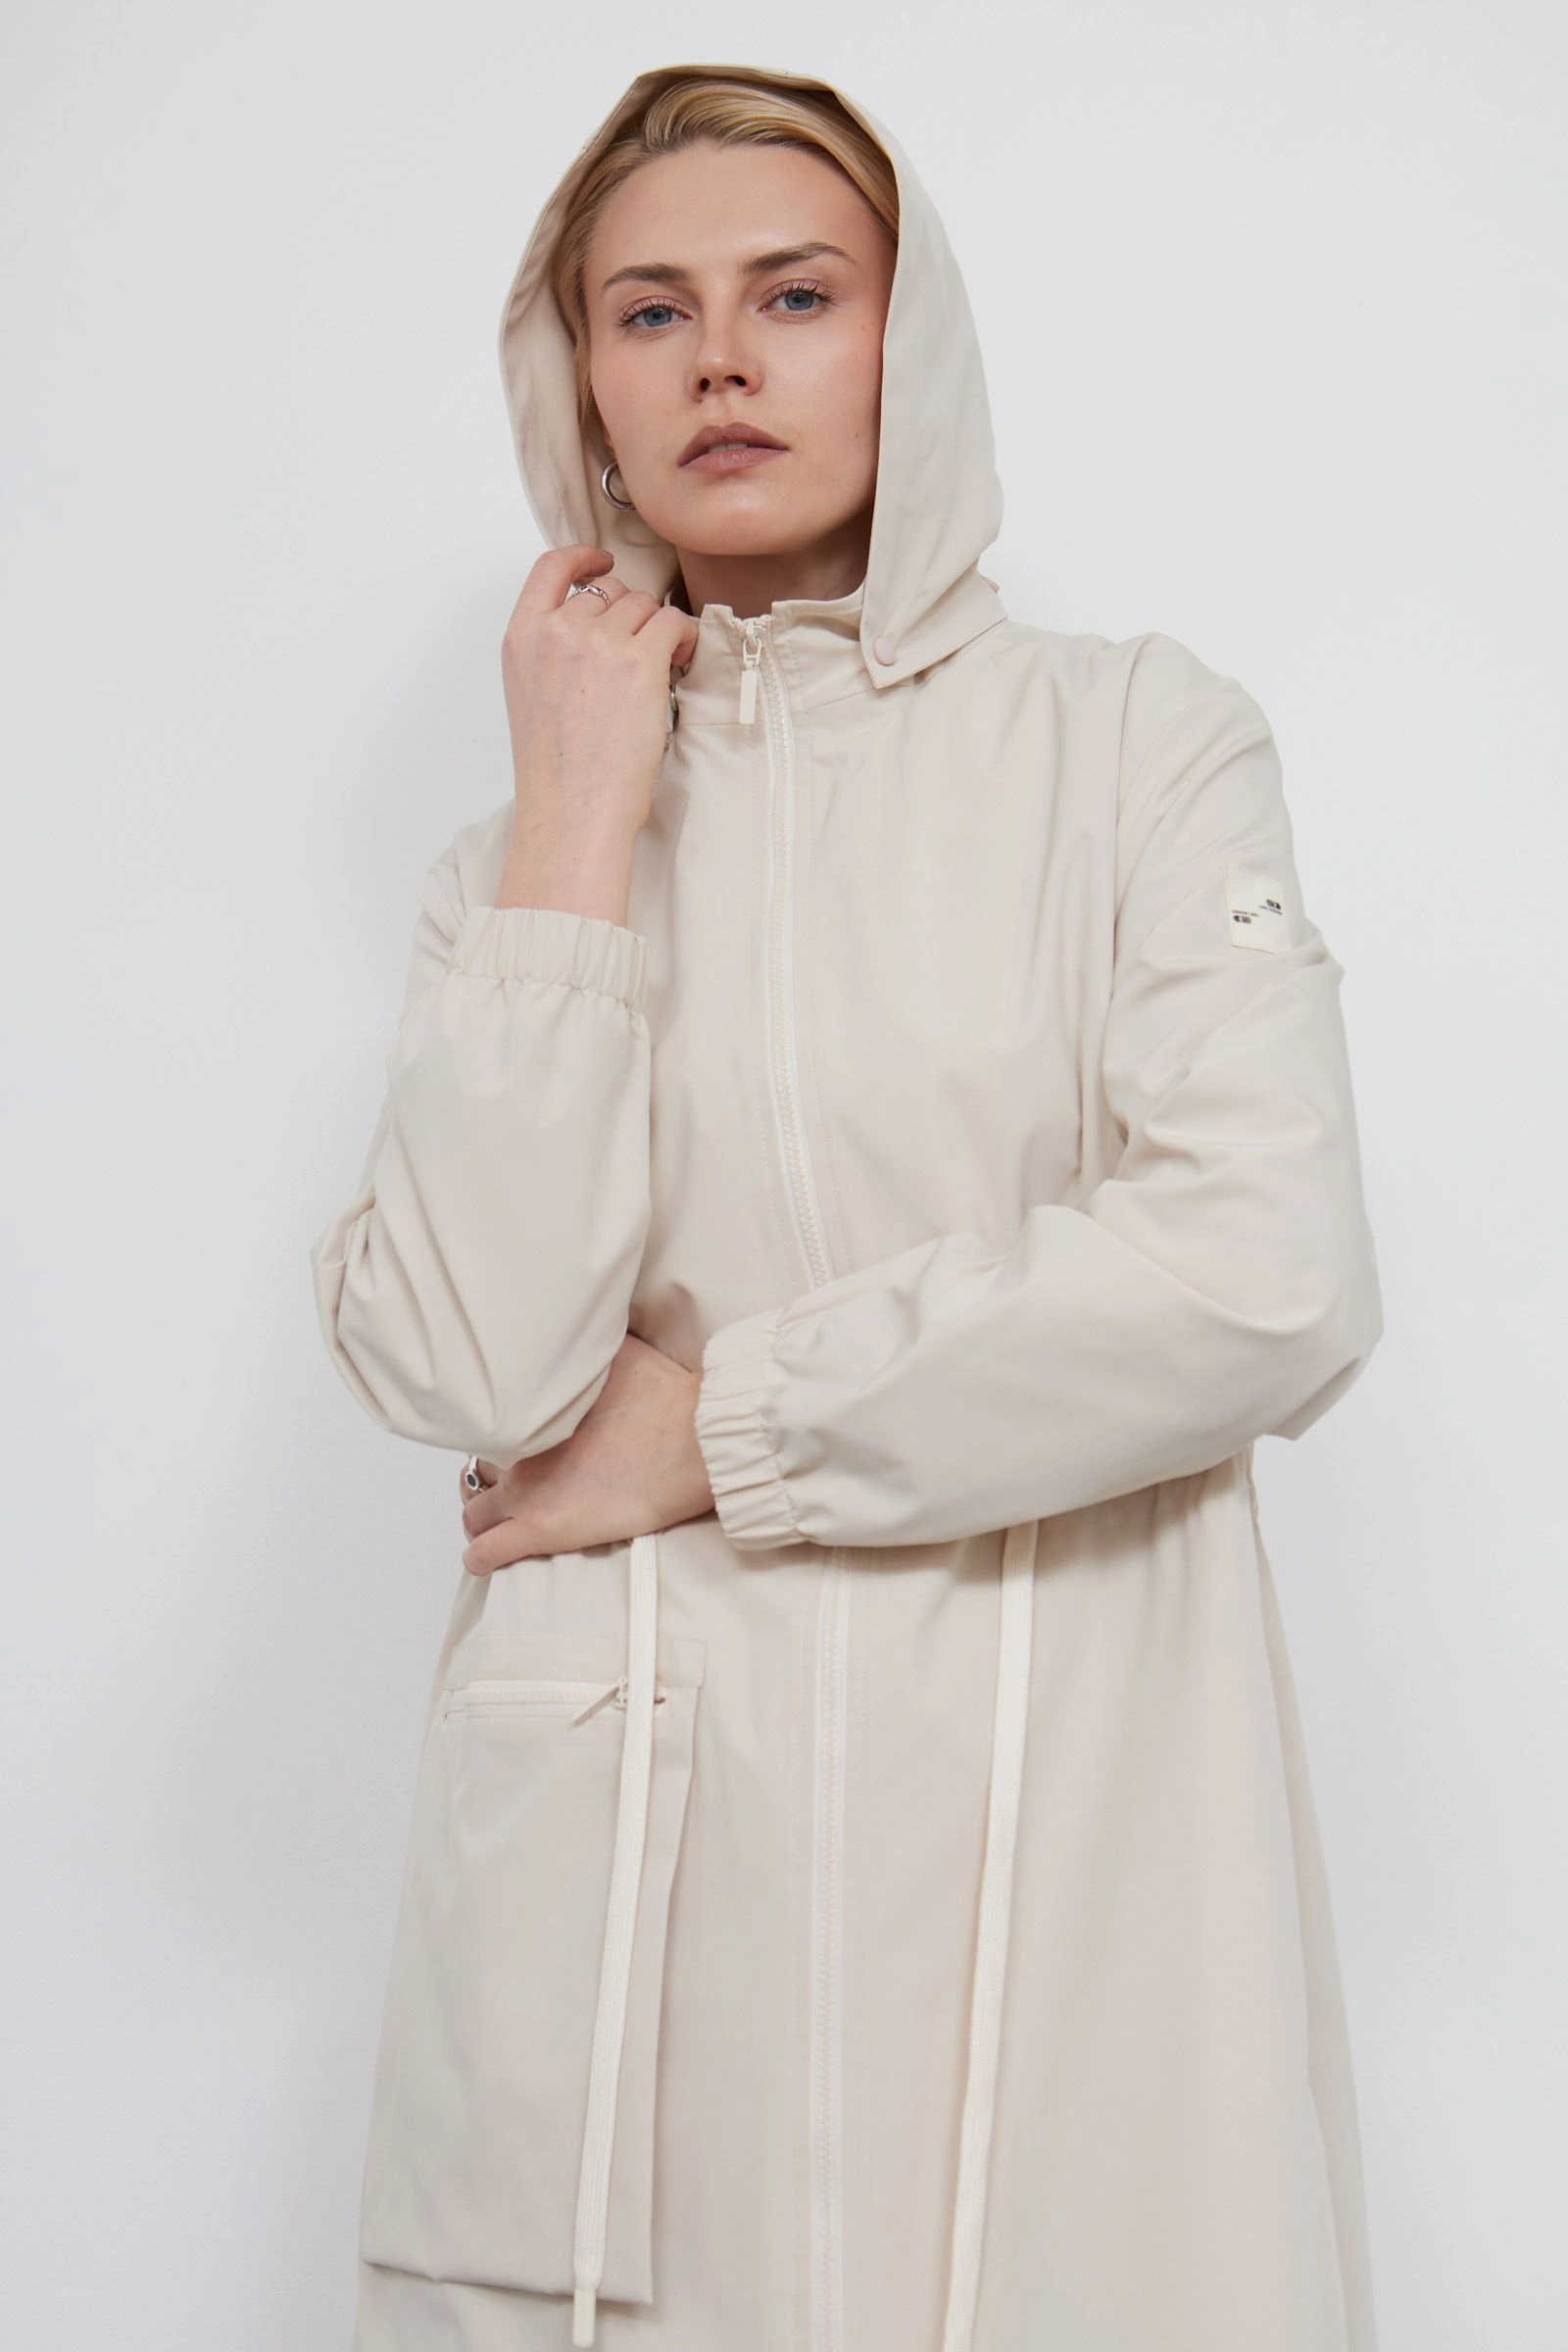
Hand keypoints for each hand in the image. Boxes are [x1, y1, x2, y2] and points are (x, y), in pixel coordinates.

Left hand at [457, 1331, 715, 1576]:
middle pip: (475, 1468)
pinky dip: (480, 1557)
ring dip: (480, 1517)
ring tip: (495, 1522)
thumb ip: (589, 1350)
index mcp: (534, 1409)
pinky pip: (486, 1552)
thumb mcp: (620, 1351)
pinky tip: (485, 1558)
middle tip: (504, 1483)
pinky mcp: (541, 1530)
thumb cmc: (664, 1395)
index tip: (513, 1440)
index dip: (498, 1434)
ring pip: (473, 1513)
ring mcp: (526, 1493)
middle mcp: (520, 1449)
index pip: (489, 1424)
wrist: (691, 1440)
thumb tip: (585, 1331)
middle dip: (484, 1476)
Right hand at [501, 545, 699, 845]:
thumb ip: (551, 650)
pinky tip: (680, 662)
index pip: (549, 568)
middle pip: (609, 590)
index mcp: (522, 638)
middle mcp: (557, 631)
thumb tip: (596, 626)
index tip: (602, 561)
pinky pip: (674, 622)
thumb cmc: (558, 772)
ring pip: (644, 604)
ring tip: (663, 665)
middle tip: (642, 651)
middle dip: (630, 615)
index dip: (582, 557)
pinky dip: (684, 637)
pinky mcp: (640, 662)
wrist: (573, 811)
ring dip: (659, 629)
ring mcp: (598, 643)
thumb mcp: (531, 695)